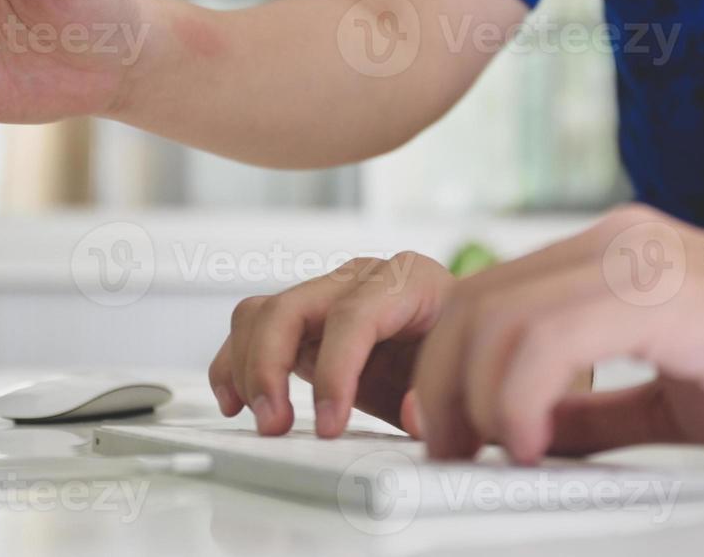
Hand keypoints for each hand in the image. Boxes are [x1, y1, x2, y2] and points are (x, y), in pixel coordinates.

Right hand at [209, 252, 454, 437]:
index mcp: (409, 281)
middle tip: (277, 425)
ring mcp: (328, 296)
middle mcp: (361, 279)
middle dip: (272, 369)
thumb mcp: (466, 371)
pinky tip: (235, 400)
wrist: (469, 343)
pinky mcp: (304, 321)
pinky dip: (234, 363)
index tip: (328, 424)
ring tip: (263, 420)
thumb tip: (414, 415)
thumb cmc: (467, 352)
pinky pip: (252, 327)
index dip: (334, 372)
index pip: (354, 317)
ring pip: (262, 314)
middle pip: (292, 307)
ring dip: (248, 369)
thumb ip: (440, 393)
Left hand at [412, 204, 703, 463]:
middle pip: (476, 300)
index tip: (445, 427)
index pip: (489, 293)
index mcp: (609, 252)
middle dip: (442, 382)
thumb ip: (591, 405)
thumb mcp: (662, 393)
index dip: (447, 362)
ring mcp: (636, 259)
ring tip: (494, 453)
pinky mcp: (662, 294)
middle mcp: (613, 241)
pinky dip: (520, 396)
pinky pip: (551, 339)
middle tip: (449, 449)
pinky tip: (534, 443)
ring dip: (474, 397)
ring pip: (499, 316)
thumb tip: (525, 434)